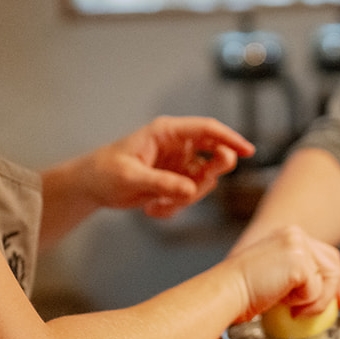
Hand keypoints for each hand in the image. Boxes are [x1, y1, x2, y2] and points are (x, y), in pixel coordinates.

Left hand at [83, 115, 254, 217]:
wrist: (91, 186)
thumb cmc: (105, 171)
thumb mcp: (130, 177)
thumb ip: (161, 183)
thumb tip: (191, 190)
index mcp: (166, 132)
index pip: (207, 130)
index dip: (229, 138)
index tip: (248, 151)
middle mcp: (177, 146)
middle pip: (214, 155)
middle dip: (209, 175)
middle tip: (193, 188)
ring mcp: (178, 165)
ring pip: (203, 182)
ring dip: (184, 199)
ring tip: (155, 205)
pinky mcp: (175, 182)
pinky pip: (189, 198)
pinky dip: (174, 208)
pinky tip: (152, 209)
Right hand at [224, 225, 339, 322]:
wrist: (227, 291)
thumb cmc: (243, 289)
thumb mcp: (276, 274)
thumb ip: (297, 273)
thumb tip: (323, 290)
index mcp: (289, 234)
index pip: (325, 253)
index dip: (336, 276)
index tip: (338, 298)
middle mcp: (295, 234)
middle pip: (333, 263)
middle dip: (336, 289)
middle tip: (335, 309)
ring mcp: (298, 246)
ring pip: (328, 280)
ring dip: (316, 302)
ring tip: (293, 309)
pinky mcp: (299, 262)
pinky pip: (317, 291)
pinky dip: (305, 305)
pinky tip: (283, 304)